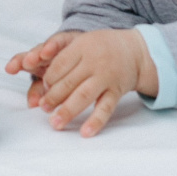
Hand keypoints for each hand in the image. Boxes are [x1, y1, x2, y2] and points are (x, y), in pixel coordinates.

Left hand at [10, 28, 155, 136]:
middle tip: (43, 108)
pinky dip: (95, 121)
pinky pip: (105, 108)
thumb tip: (42, 82)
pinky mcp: (116, 91)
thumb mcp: (81, 43)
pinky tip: (85, 132)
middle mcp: (94, 61)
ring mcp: (106, 77)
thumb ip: (62, 58)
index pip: (59, 64)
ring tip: (55, 123)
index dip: (48, 78)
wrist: (134, 51)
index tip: (42, 88)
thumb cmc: (101, 47)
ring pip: (84, 95)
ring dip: (67, 110)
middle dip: (53, 97)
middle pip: (69, 81)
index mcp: (82, 46)